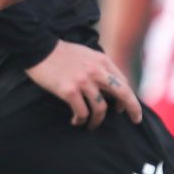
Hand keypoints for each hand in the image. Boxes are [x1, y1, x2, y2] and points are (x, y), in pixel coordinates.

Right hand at [27, 41, 142, 128]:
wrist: (38, 48)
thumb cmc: (61, 53)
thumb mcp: (87, 54)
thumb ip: (100, 67)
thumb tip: (110, 84)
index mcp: (103, 61)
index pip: (124, 83)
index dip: (128, 98)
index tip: (124, 108)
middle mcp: (97, 71)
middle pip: (123, 94)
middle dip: (132, 109)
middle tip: (135, 120)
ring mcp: (84, 81)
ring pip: (101, 108)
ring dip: (97, 121)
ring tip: (91, 125)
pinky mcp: (69, 91)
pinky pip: (82, 112)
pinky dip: (80, 120)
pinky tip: (76, 121)